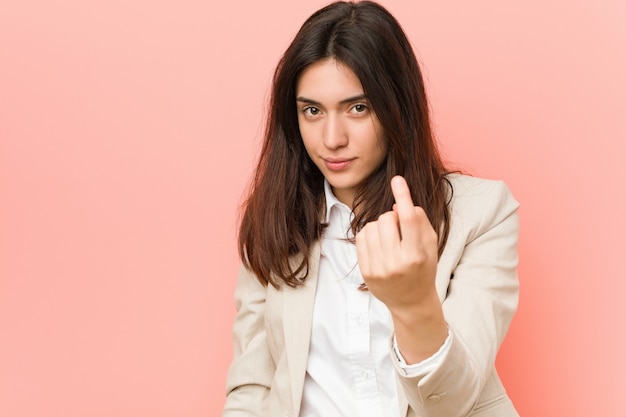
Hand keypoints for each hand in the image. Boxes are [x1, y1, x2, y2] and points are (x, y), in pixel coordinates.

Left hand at [355, 175, 438, 312]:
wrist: (410, 302)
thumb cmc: (423, 269)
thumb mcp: (430, 246)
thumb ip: (419, 222)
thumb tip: (398, 205)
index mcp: (417, 255)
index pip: (410, 220)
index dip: (403, 196)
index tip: (397, 179)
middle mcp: (397, 263)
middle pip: (388, 219)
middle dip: (393, 217)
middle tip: (399, 229)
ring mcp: (378, 268)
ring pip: (372, 226)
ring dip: (380, 226)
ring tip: (389, 238)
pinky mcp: (365, 271)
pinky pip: (361, 237)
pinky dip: (369, 234)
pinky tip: (378, 244)